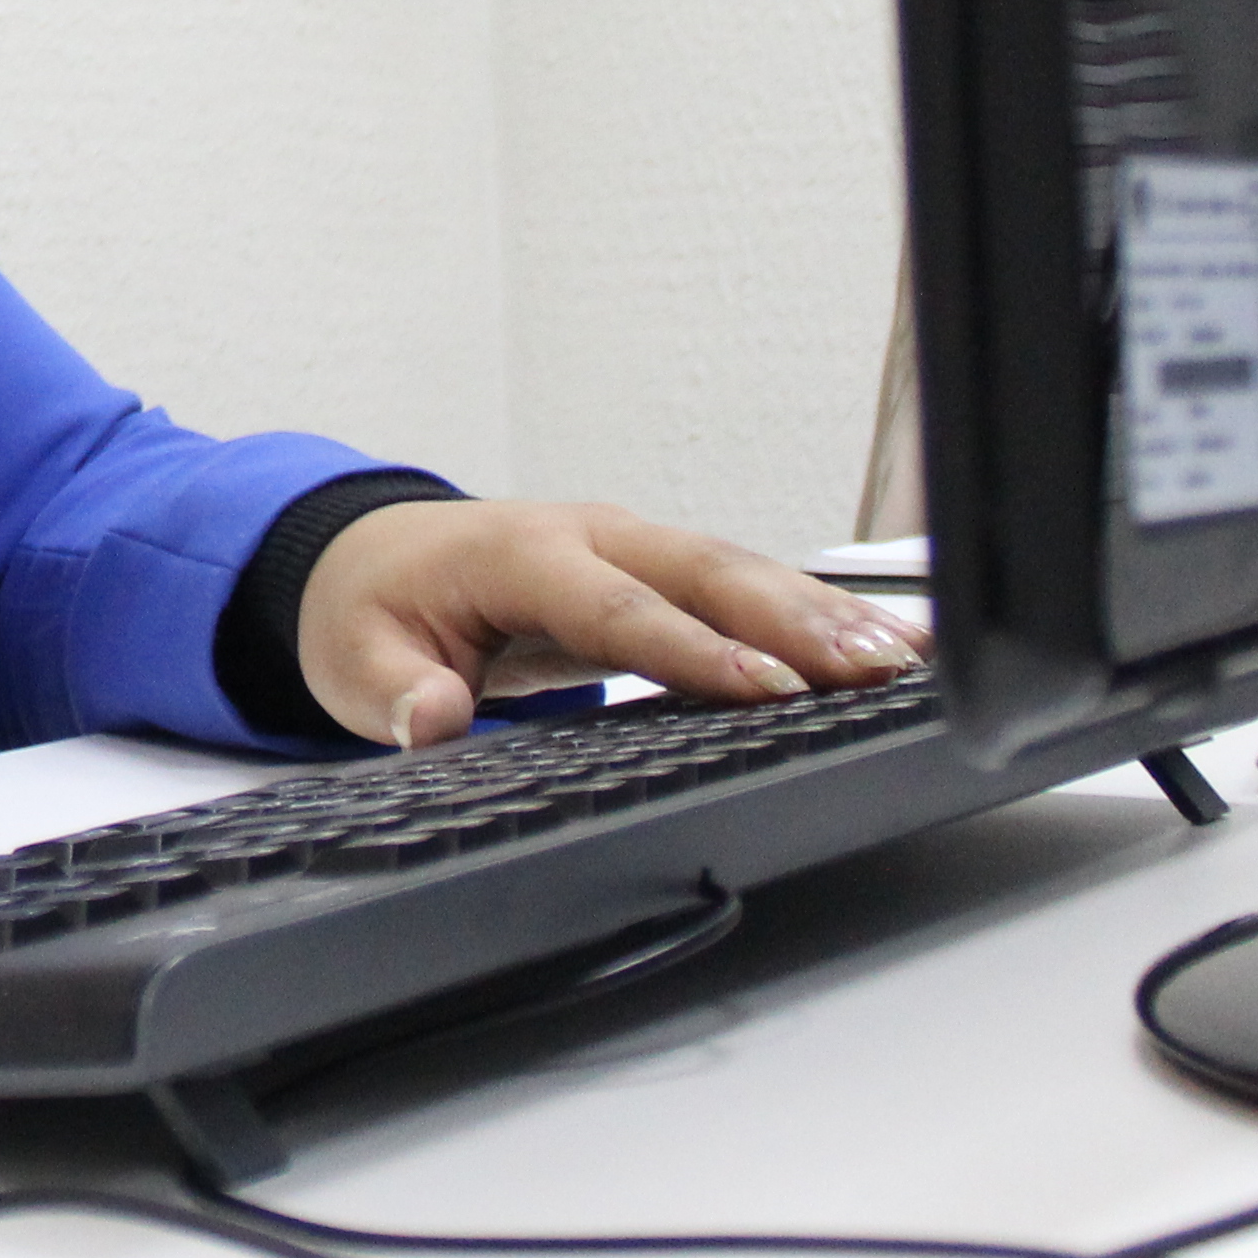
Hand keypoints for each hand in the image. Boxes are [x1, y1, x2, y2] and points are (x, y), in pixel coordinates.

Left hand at [299, 499, 920, 751]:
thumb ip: (395, 692)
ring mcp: (632, 547)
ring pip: (738, 572)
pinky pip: (740, 588)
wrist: (373, 556)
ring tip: (904, 658)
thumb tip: (430, 721)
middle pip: (705, 573)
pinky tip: (875, 646)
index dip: (695, 650)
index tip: (766, 688)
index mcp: (521, 553)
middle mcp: (591, 536)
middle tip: (875, 667)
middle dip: (794, 618)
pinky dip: (810, 612)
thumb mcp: (353, 660)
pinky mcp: (658, 572)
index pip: (621, 608)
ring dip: (822, 612)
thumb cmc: (373, 607)